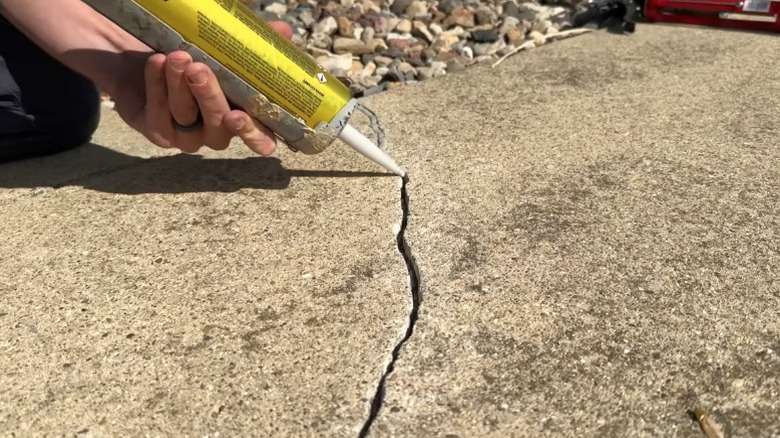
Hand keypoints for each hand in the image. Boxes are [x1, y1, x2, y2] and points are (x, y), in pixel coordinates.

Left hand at [113, 21, 292, 155]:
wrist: (137, 54)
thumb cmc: (189, 54)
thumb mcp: (221, 47)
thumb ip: (252, 44)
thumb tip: (283, 30)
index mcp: (241, 116)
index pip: (258, 139)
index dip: (255, 135)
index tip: (241, 115)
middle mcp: (216, 132)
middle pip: (219, 127)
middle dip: (210, 98)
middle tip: (200, 69)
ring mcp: (186, 136)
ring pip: (187, 116)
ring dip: (181, 86)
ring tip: (178, 57)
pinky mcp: (157, 131)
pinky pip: (159, 114)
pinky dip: (158, 86)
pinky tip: (158, 63)